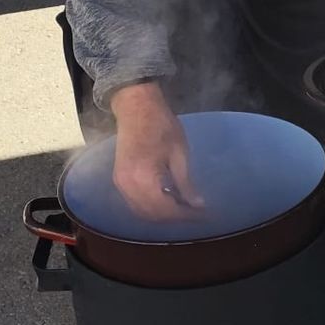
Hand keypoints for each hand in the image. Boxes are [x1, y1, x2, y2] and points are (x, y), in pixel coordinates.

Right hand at [108, 82, 203, 219]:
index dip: (187, 215)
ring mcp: (120, 184)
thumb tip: (197, 205)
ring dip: (163, 215)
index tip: (205, 215)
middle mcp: (127, 186)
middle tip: (197, 213)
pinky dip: (151, 208)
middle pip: (153, 215)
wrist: (136, 107)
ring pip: (142, 212)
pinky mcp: (119, 180)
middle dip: (176, 217)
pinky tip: (168, 200)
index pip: (166, 209)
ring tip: (185, 208)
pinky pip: (135, 203)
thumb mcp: (179, 153)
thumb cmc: (161, 125)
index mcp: (143, 177)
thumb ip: (185, 183)